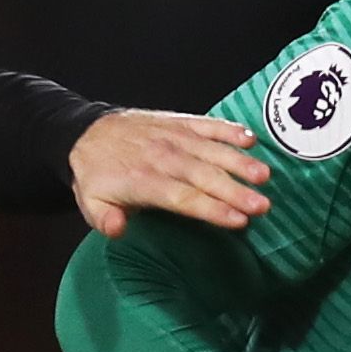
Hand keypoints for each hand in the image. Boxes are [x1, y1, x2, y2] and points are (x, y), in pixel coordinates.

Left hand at [71, 109, 269, 235]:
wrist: (86, 133)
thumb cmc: (96, 176)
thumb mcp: (90, 204)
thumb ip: (104, 219)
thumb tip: (118, 229)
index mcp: (143, 181)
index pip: (183, 198)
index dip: (212, 209)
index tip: (238, 220)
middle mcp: (163, 157)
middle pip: (204, 176)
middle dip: (235, 191)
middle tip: (262, 205)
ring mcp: (173, 137)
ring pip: (211, 150)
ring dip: (239, 162)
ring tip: (264, 175)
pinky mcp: (179, 122)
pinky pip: (207, 125)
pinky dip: (228, 130)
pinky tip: (250, 138)